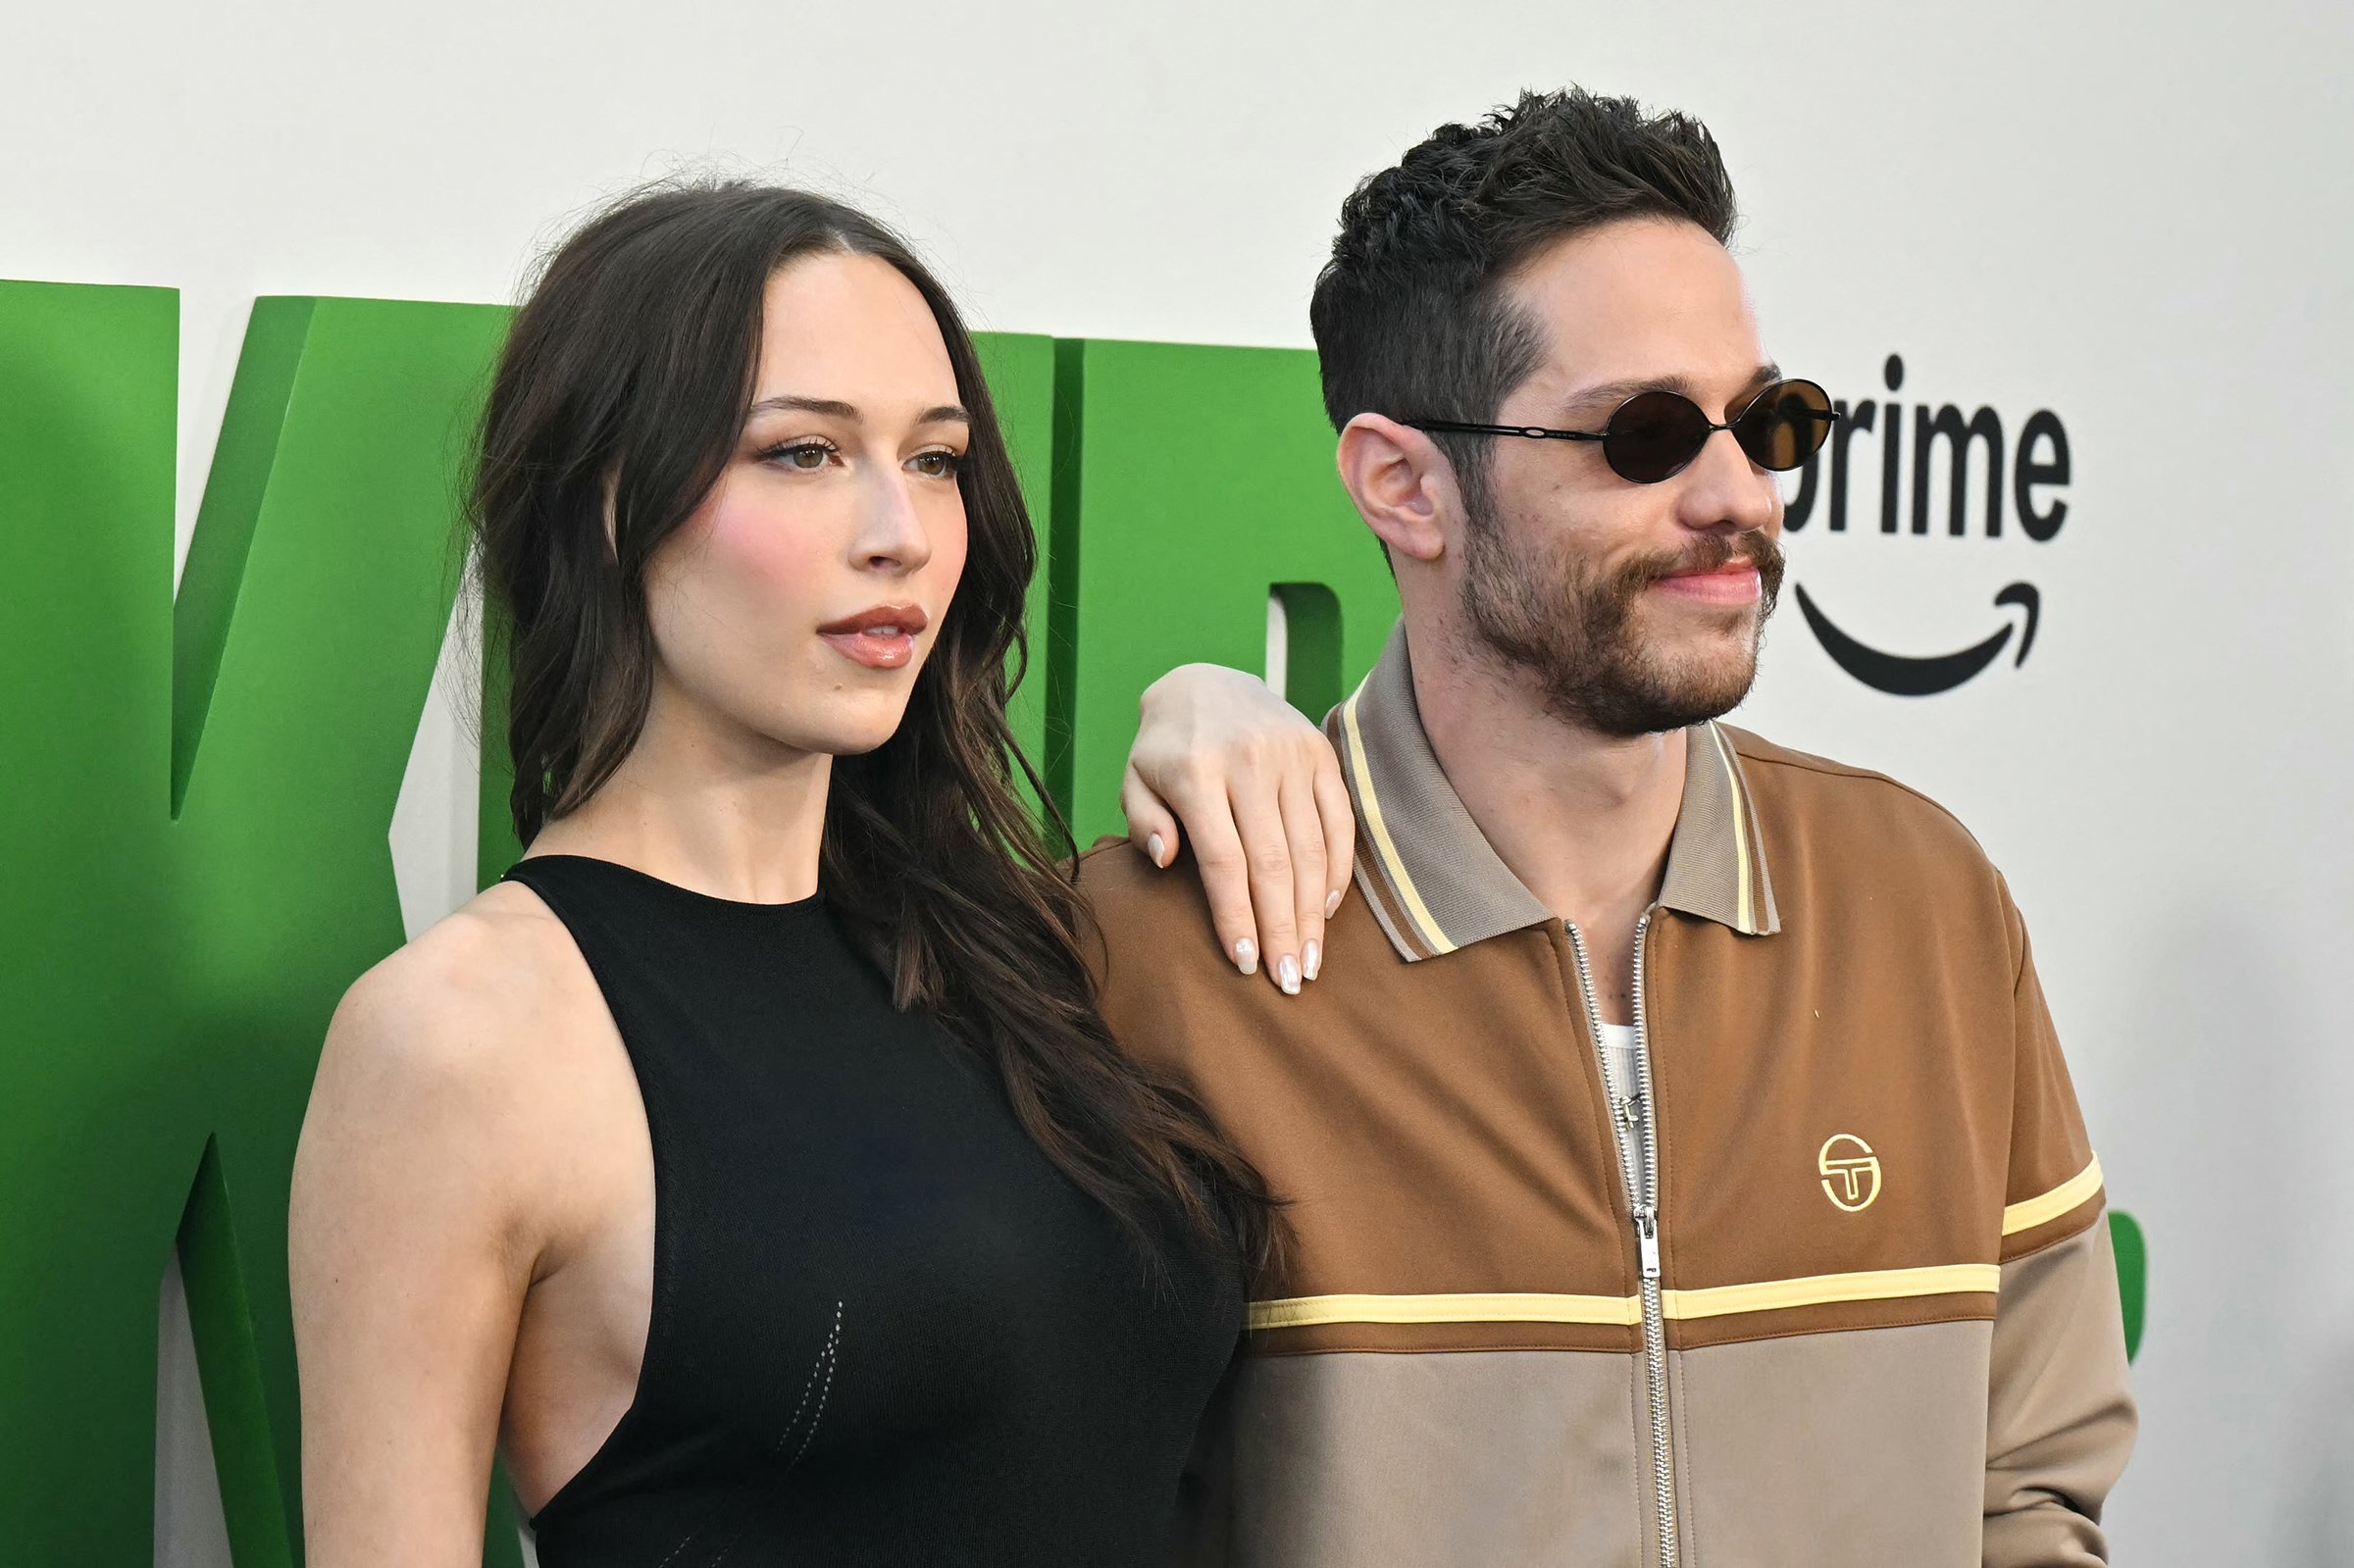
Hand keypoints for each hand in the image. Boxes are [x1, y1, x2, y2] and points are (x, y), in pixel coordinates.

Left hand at [1120, 663, 1354, 994]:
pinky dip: (1336, 870)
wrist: (1208, 682)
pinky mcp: (1321, 754)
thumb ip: (1143, 819)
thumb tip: (1165, 860)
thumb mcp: (1136, 778)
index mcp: (1198, 771)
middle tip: (1288, 981)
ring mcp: (1292, 756)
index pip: (1224, 860)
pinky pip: (1340, 822)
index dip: (1237, 917)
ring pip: (1311, 848)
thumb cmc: (1166, 749)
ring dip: (1313, 913)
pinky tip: (1327, 910)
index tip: (1246, 963)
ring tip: (1310, 962)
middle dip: (1283, 929)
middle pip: (1274, 863)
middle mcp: (1250, 761)